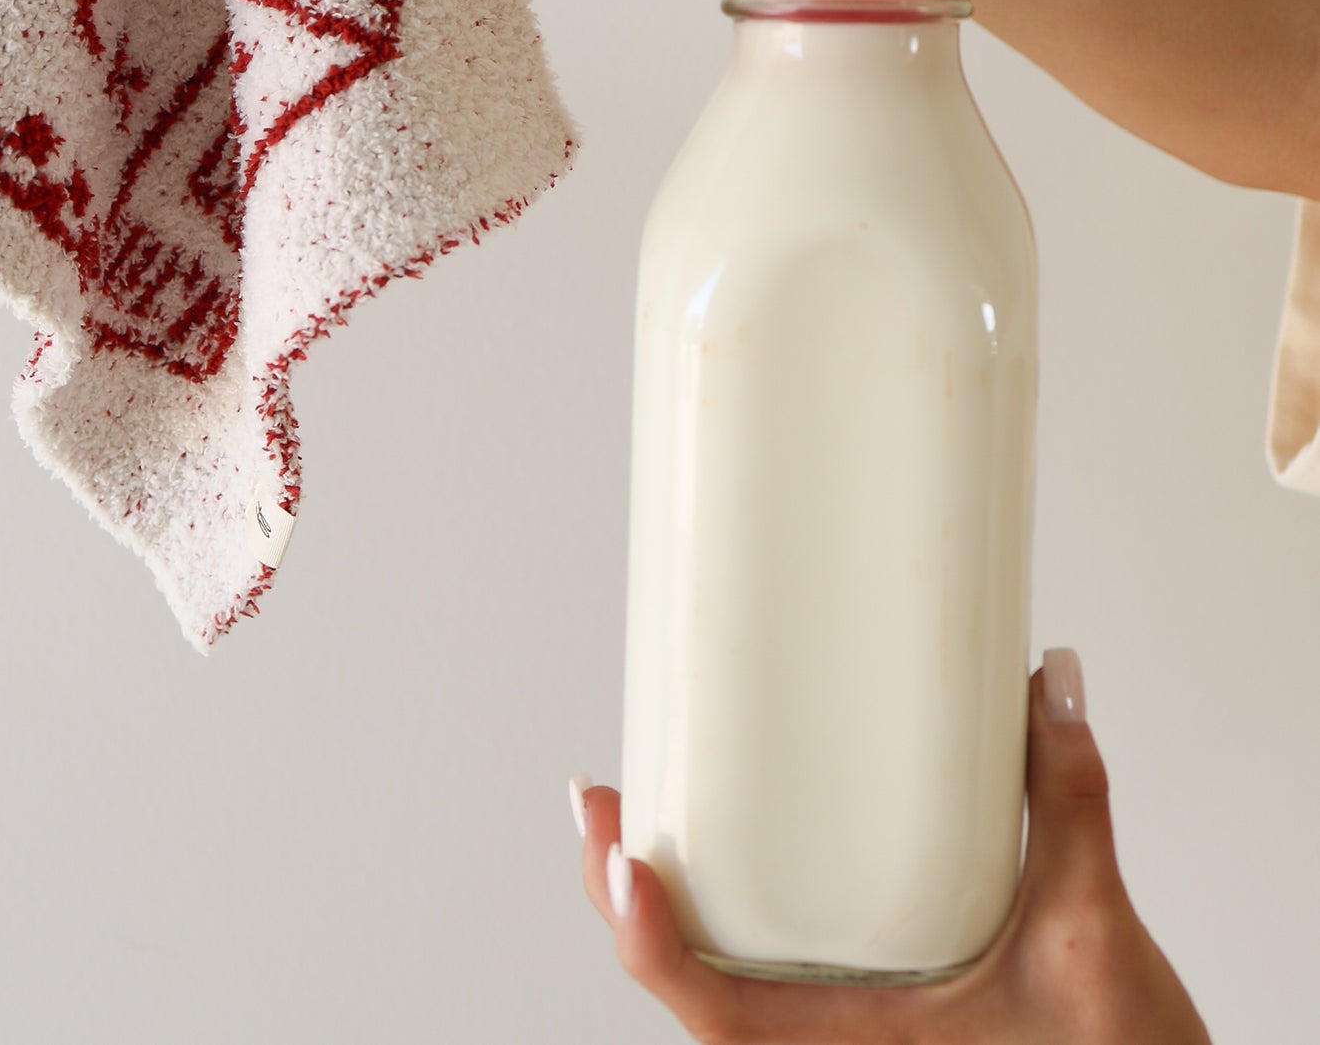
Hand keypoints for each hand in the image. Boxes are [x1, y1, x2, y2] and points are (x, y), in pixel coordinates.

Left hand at [573, 650, 1211, 1042]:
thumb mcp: (1094, 934)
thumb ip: (1068, 802)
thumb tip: (1051, 682)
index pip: (712, 1010)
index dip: (645, 935)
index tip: (619, 852)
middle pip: (688, 984)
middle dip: (624, 894)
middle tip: (598, 798)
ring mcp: (845, 1037)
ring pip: (719, 983)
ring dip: (661, 909)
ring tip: (629, 817)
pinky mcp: (870, 1019)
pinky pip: (767, 977)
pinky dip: (722, 921)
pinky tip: (716, 861)